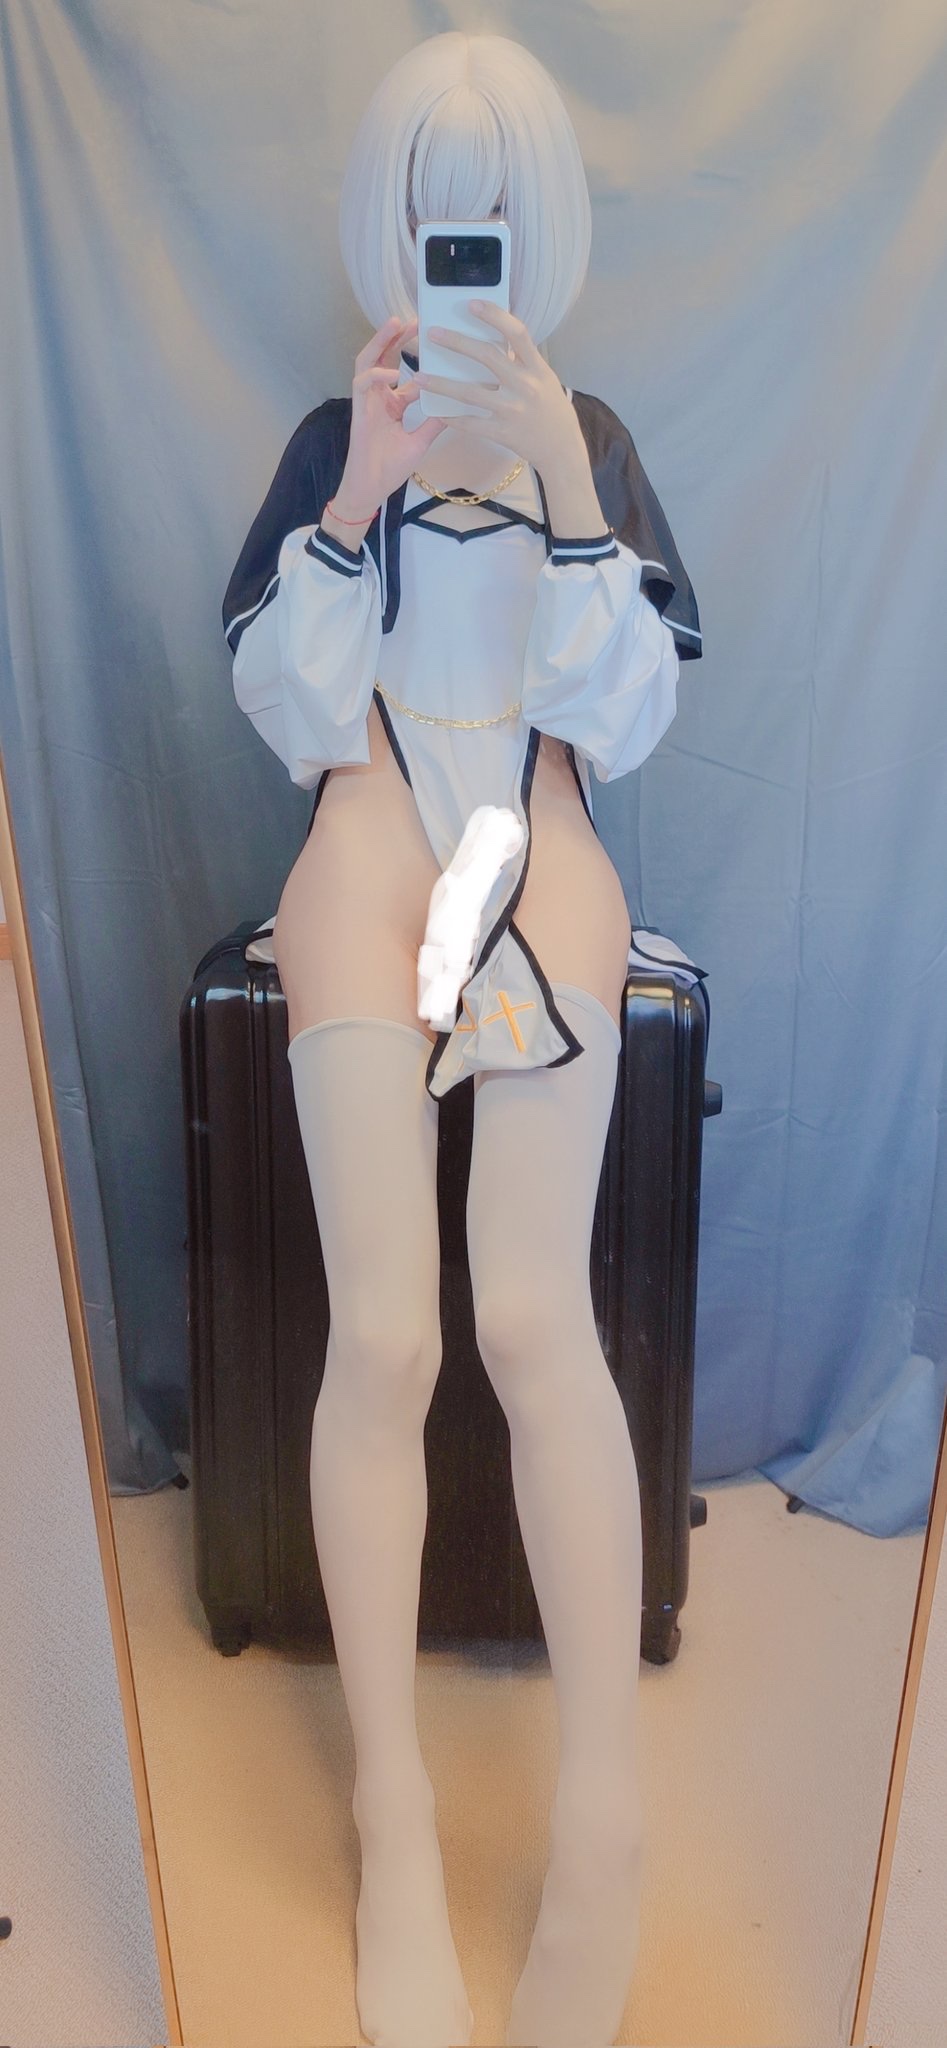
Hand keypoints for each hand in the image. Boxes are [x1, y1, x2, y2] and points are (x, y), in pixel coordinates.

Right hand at [338, 314, 446, 514]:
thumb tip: (458, 407)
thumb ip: (434, 422)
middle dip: (398, 335)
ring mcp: (367, 402)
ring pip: (368, 360)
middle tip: (417, 318)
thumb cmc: (391, 467)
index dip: (419, 354)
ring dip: (381, 341)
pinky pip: (362, 384)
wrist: (371, 488)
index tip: (437, 339)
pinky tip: (393, 373)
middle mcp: (379, 397)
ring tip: (396, 323)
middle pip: (385, 356)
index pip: (405, 370)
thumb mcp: (421, 441)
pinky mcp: (358, 411)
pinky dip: (376, 376)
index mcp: (393, 402)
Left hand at [414, 302, 582, 474]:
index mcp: (536, 368)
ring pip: (470, 394)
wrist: (562, 448)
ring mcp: (512, 411)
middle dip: (457, 342)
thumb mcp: (545, 378)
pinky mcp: (502, 433)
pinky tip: (436, 411)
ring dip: (441, 384)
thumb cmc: (551, 408)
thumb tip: (497, 336)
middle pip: (487, 357)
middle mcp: (525, 386)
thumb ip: (523, 360)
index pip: (517, 333)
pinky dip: (452, 418)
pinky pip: (471, 424)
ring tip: (418, 376)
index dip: (495, 316)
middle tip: (432, 333)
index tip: (472, 303)